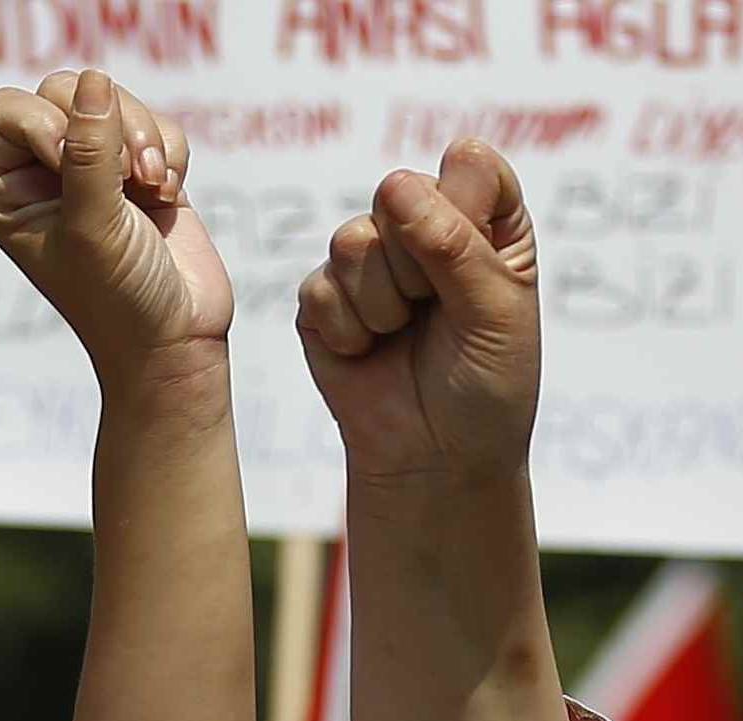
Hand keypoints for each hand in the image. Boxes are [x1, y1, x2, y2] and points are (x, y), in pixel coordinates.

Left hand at [0, 69, 233, 381]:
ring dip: (142, 136)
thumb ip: (87, 151)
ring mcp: (98, 172)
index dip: (40, 120)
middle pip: (63, 92)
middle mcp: (46, 178)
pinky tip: (168, 195)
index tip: (68, 162)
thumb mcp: (92, 225)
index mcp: (10, 195)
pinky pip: (156, 123)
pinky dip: (168, 151)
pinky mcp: (144, 173)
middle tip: (127, 175)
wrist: (175, 342)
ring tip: (153, 187)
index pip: (4, 112)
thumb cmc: (118, 301)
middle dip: (105, 124)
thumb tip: (93, 80)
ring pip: (114, 101)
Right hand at [297, 141, 540, 491]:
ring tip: (402, 337)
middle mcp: (422, 227)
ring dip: (383, 304)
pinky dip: (350, 333)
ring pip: (353, 240)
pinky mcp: (323, 303)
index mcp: (483, 217)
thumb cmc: (486, 388)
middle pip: (399, 194)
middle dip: (419, 266)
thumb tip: (394, 186)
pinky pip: (320, 290)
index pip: (465, 163)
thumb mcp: (495, 311)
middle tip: (436, 316)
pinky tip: (370, 356)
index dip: (464, 211)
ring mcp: (367, 263)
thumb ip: (454, 244)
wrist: (438, 463)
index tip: (477, 272)